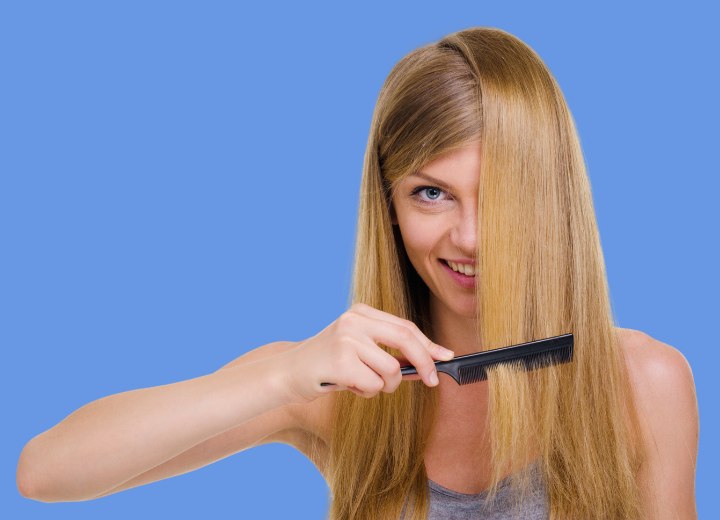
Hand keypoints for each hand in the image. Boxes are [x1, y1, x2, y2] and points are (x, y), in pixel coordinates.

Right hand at [278, 303, 453, 403]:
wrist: (288, 373)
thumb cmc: (328, 365)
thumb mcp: (358, 349)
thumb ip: (388, 352)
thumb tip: (428, 364)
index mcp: (361, 312)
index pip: (405, 326)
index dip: (428, 344)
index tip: (446, 357)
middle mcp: (355, 320)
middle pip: (406, 339)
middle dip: (425, 363)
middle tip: (432, 381)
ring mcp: (347, 338)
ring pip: (391, 370)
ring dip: (384, 386)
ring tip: (362, 383)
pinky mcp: (341, 360)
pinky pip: (374, 385)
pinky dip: (367, 392)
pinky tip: (347, 385)